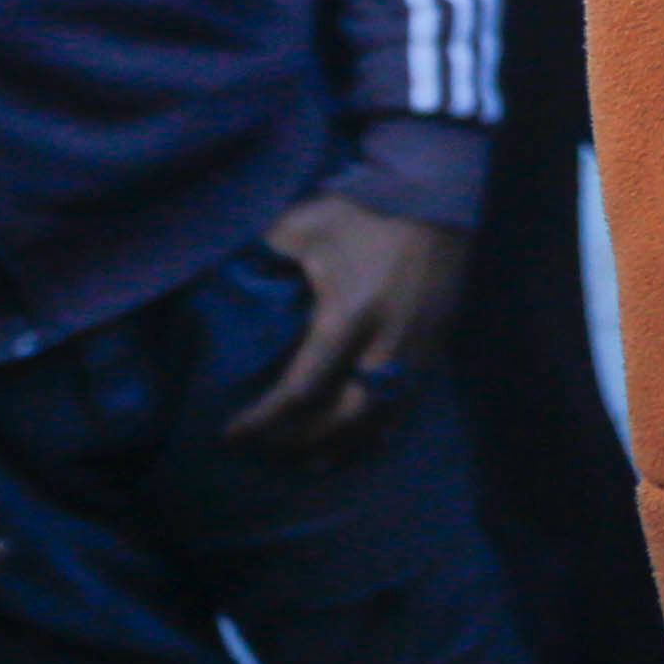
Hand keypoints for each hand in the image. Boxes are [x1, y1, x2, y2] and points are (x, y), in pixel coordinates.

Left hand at [224, 192, 468, 453]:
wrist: (442, 200)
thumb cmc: (369, 212)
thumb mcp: (307, 223)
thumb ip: (265, 249)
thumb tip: (222, 266)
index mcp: (348, 318)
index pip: (300, 390)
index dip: (264, 420)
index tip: (231, 434)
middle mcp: (384, 346)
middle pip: (343, 420)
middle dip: (303, 443)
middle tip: (270, 452)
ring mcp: (416, 351)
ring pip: (379, 420)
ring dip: (344, 446)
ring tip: (312, 462)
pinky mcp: (434, 347)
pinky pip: (405, 405)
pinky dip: (379, 430)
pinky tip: (361, 440)